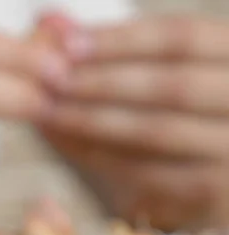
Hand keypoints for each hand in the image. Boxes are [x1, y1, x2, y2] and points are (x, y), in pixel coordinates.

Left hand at [37, 15, 228, 230]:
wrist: (195, 182)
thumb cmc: (164, 114)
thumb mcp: (142, 73)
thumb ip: (104, 49)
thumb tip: (48, 19)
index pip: (181, 38)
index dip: (120, 40)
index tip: (65, 42)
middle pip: (172, 85)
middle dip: (103, 81)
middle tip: (49, 79)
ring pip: (158, 130)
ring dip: (94, 119)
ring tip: (47, 109)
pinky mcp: (218, 191)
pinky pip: (151, 172)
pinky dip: (101, 154)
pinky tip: (66, 141)